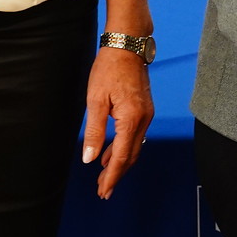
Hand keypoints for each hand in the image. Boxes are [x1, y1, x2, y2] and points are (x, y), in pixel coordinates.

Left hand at [82, 47, 153, 199]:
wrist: (127, 46)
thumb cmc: (109, 69)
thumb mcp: (96, 100)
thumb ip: (95, 131)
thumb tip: (90, 159)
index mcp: (131, 119)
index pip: (122, 156)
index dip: (112, 176)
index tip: (103, 191)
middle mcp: (144, 119)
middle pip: (131, 156)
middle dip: (117, 174)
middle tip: (102, 191)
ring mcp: (147, 114)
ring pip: (134, 147)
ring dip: (120, 163)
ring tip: (105, 176)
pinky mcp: (144, 109)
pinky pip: (135, 136)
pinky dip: (124, 148)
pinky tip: (112, 153)